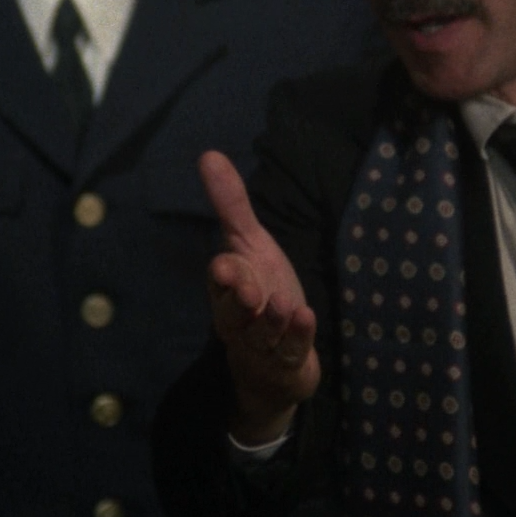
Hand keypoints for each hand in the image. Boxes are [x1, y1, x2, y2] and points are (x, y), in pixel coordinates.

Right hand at [199, 150, 320, 444]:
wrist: (276, 357)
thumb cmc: (260, 292)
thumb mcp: (250, 245)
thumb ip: (231, 205)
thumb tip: (209, 154)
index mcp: (226, 290)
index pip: (220, 283)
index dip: (224, 277)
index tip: (226, 267)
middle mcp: (239, 320)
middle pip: (234, 314)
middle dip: (241, 304)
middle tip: (252, 294)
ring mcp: (262, 345)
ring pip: (263, 336)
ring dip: (272, 322)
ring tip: (283, 306)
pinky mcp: (286, 362)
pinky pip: (290, 351)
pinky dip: (298, 336)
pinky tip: (306, 318)